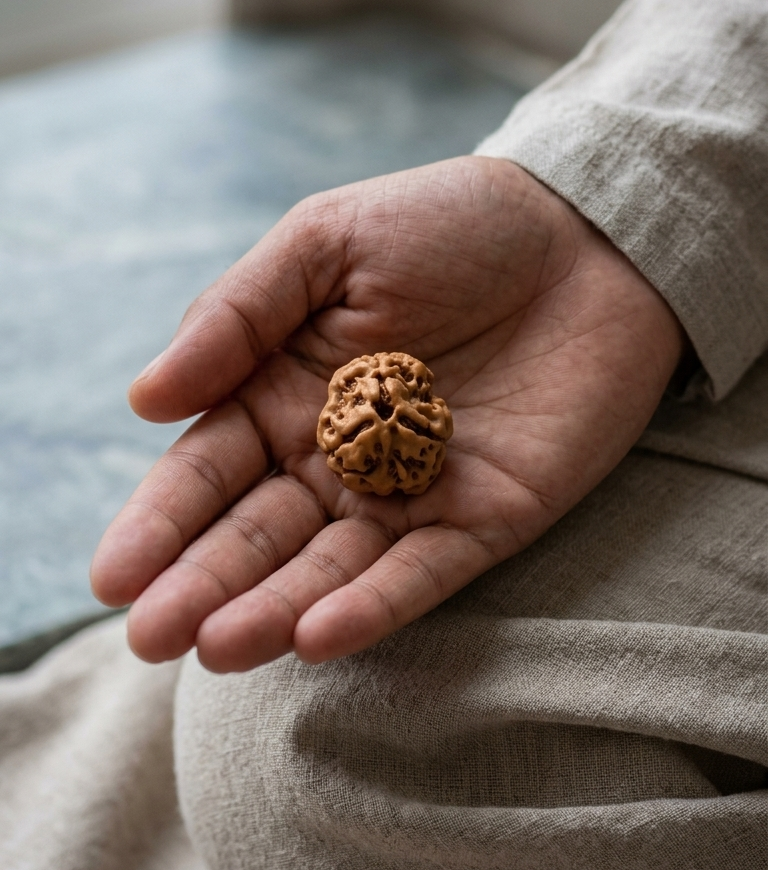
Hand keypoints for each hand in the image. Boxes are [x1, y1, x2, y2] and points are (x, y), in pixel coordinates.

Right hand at [91, 157, 683, 671]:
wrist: (586, 230)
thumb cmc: (449, 223)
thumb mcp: (325, 241)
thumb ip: (238, 315)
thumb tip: (145, 399)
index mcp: (281, 395)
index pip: (206, 473)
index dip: (159, 524)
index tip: (112, 578)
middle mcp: (333, 459)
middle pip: (256, 536)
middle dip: (200, 588)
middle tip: (150, 639)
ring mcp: (408, 495)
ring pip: (329, 569)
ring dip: (274, 610)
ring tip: (219, 646)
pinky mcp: (484, 520)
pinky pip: (422, 573)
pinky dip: (374, 605)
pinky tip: (319, 635)